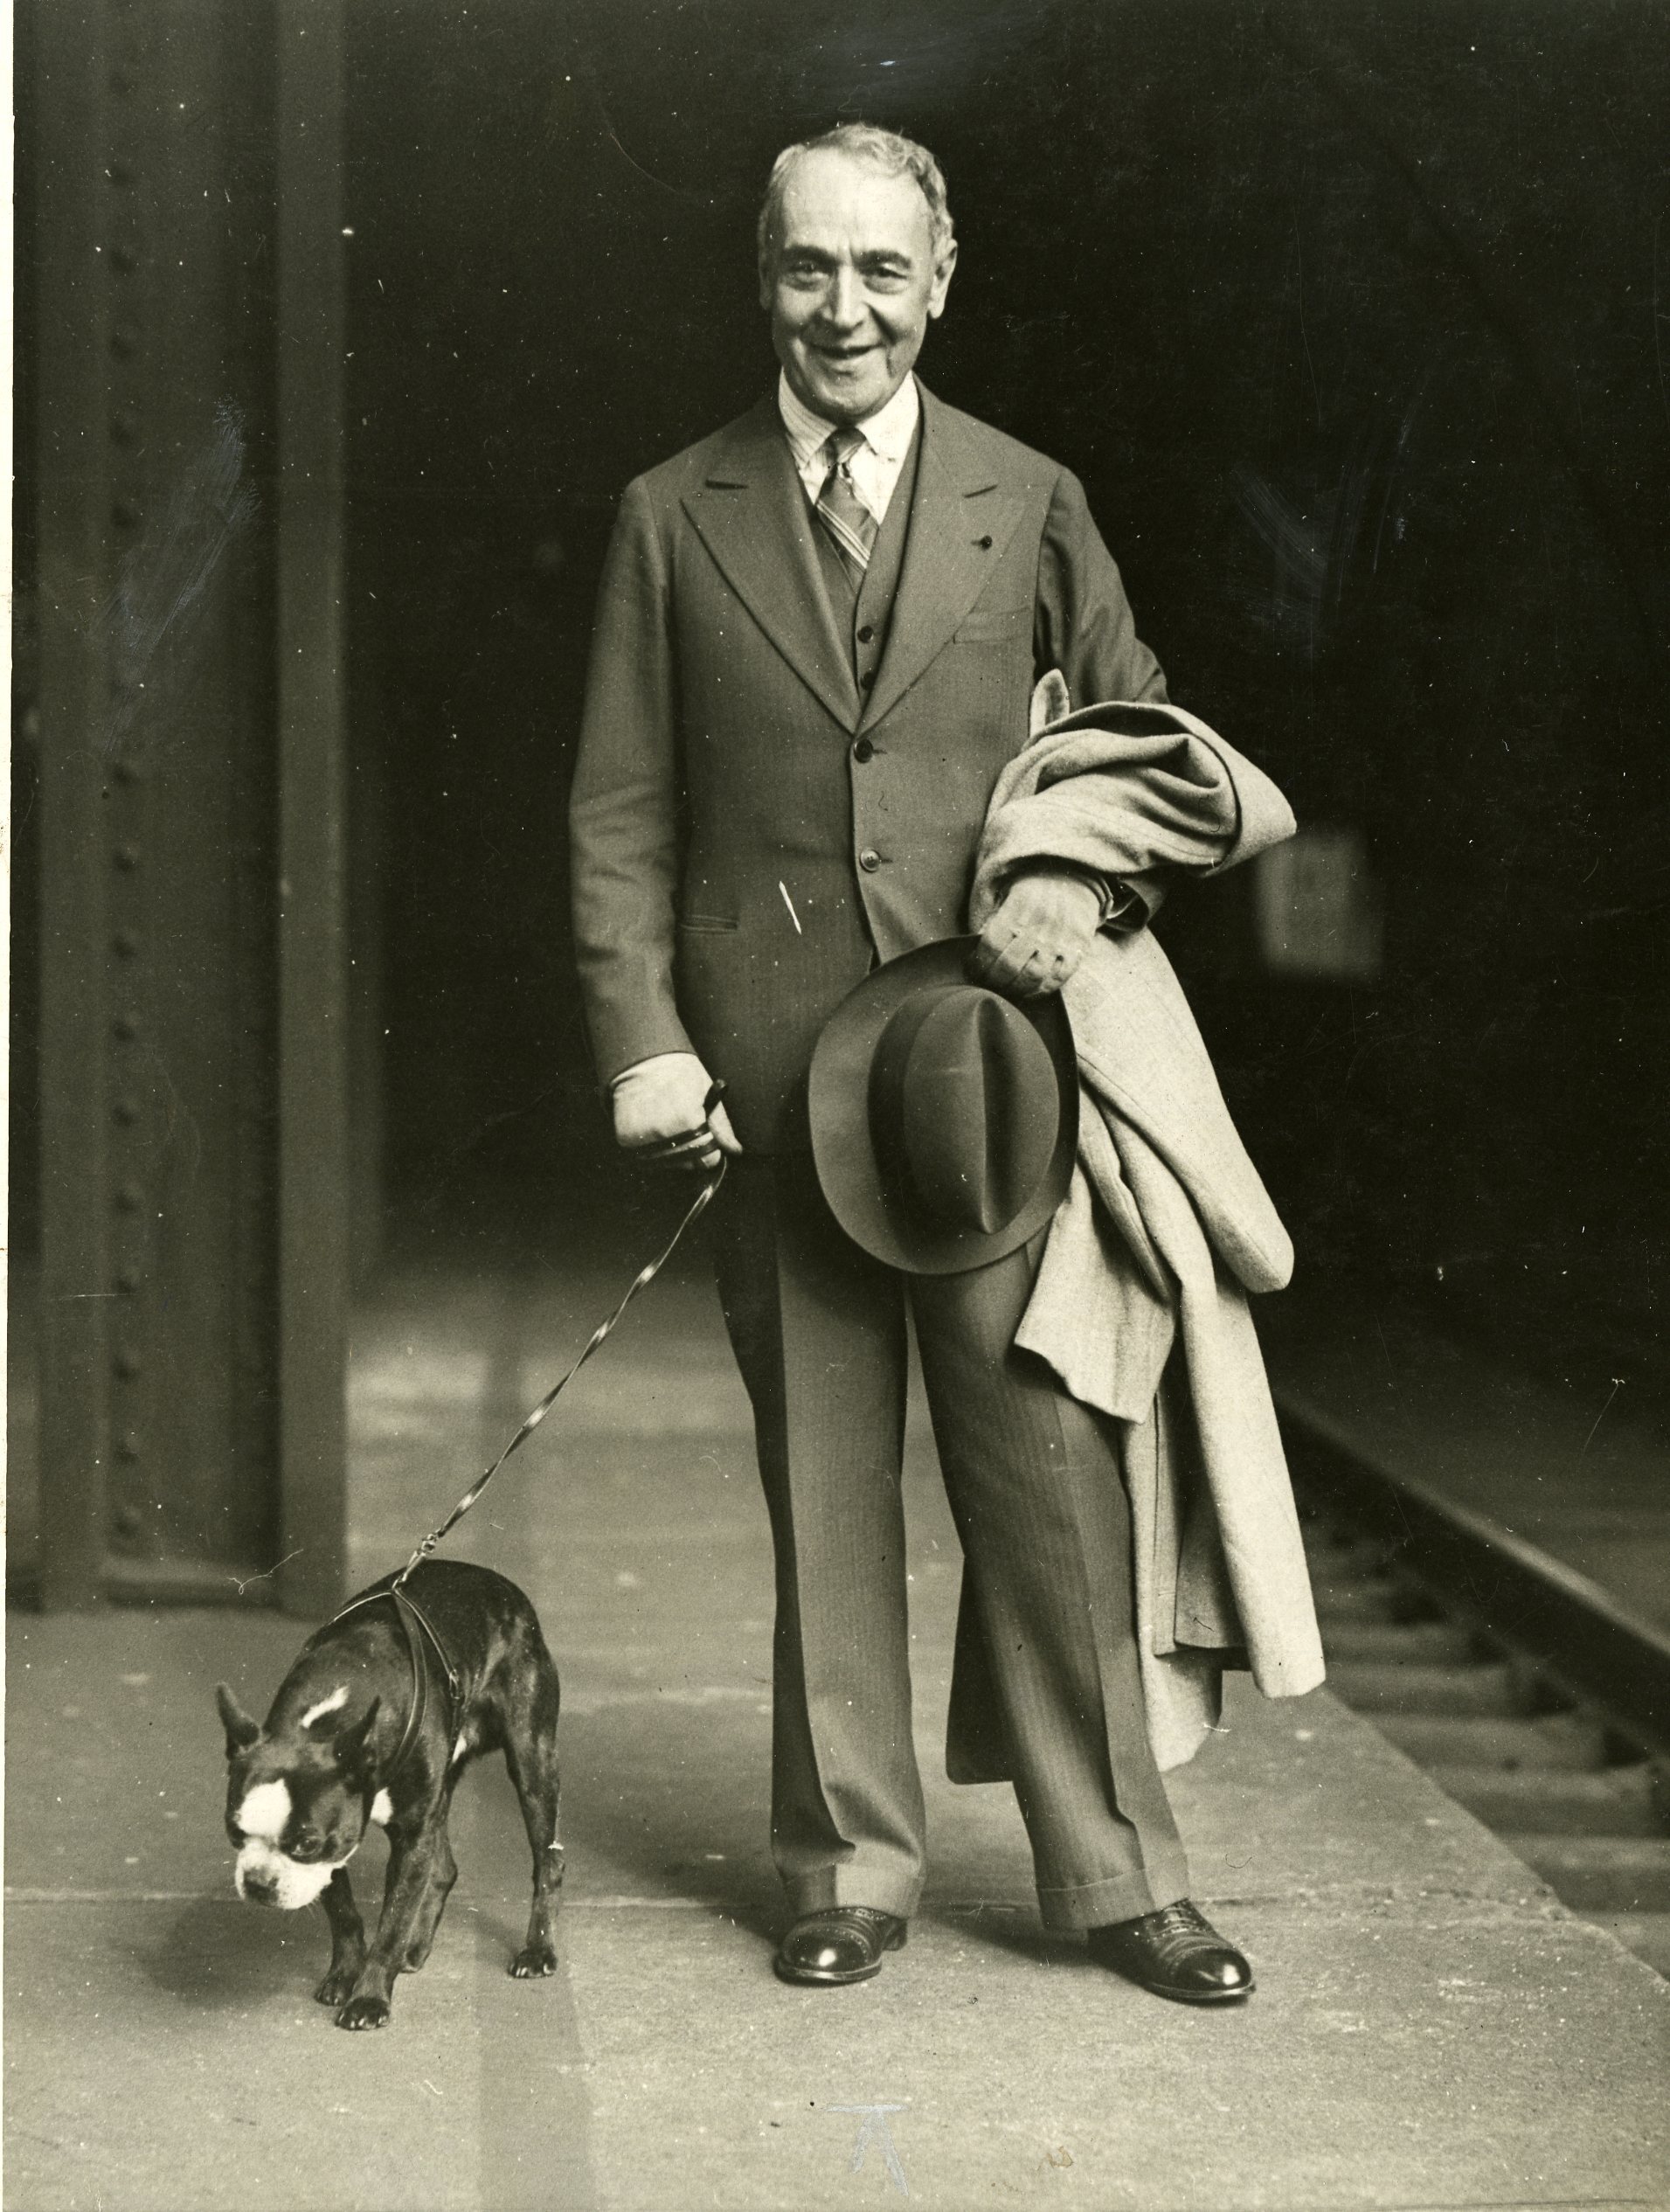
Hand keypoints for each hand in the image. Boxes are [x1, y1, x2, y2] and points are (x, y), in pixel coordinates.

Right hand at [610, 1052, 741, 1170]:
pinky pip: (645, 1158)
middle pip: (688, 1164)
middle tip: (687, 1130)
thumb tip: (735, 1150)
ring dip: (672, 1153)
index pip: (708, 1160)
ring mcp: (643, 1138)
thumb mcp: (707, 1093)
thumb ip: (721, 1125)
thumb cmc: (679, 1074)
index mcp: (689, 1122)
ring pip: (667, 1164)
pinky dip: (652, 1149)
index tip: (707, 1141)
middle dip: (693, 1152)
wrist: (643, 1061)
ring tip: (670, 1127)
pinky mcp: (626, 1140)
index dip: (711, 1151)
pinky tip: (655, 1129)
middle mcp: (664, 1134)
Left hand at [968, 867, 1102, 1000]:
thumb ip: (992, 923)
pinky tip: (1030, 991)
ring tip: (1007, 990)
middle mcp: (1039, 926)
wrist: (1072, 879)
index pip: (992, 945)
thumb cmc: (1031, 893)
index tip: (975, 971)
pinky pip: (1058, 978)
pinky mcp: (1077, 950)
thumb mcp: (1008, 897)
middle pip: (1010, 965)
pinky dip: (1041, 990)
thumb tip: (976, 954)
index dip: (980, 964)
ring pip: (1033, 976)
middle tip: (989, 985)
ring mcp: (1060, 940)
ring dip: (1015, 989)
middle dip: (995, 981)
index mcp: (1018, 910)